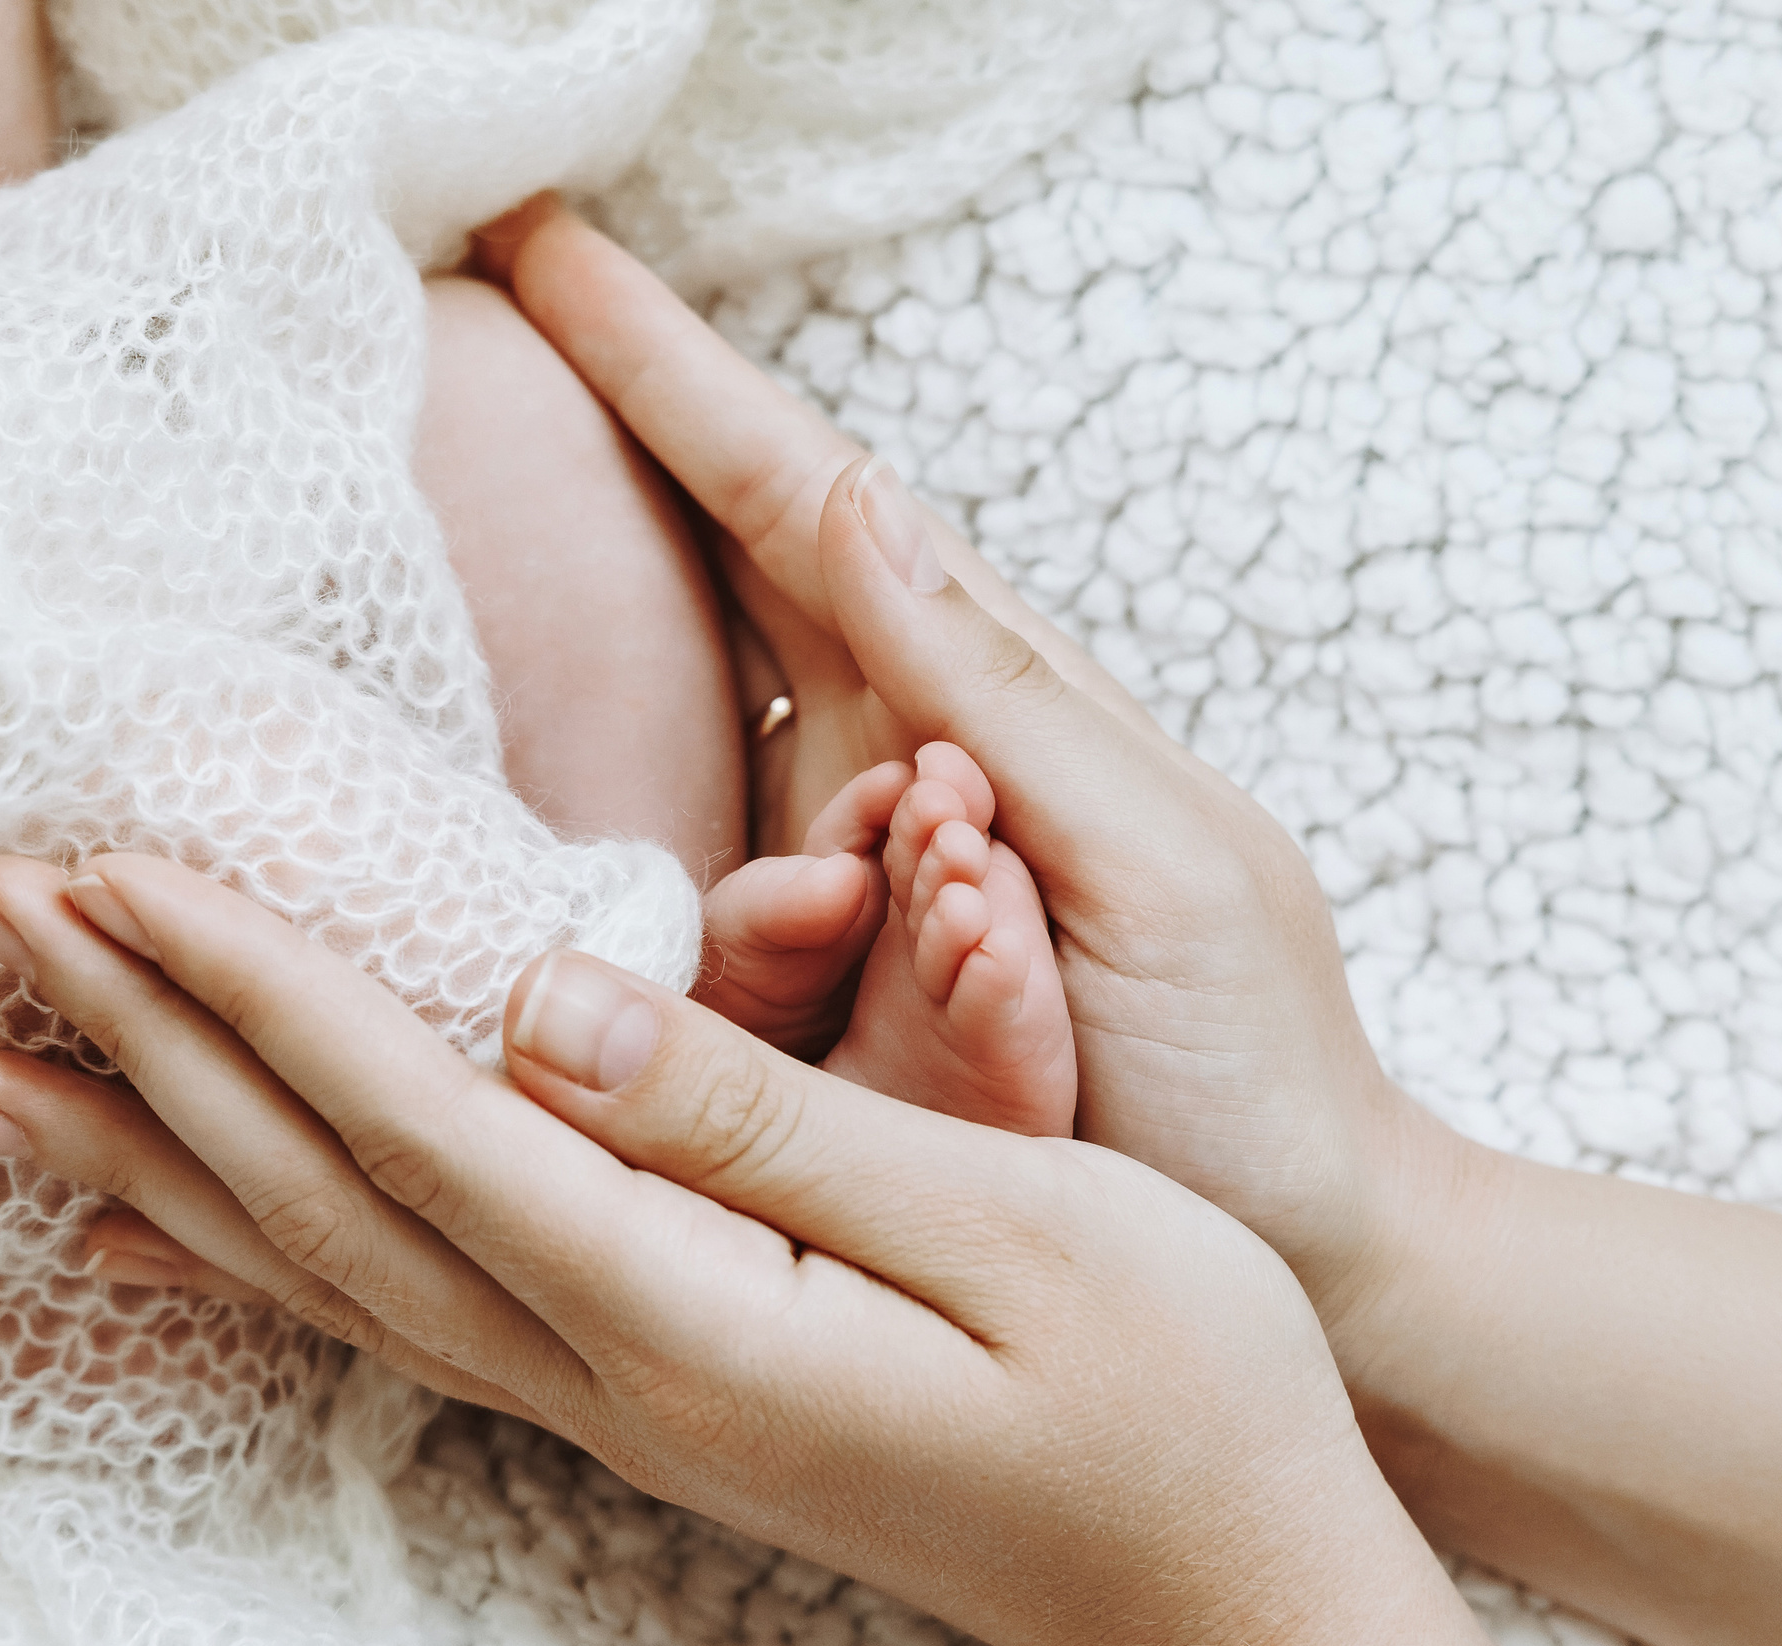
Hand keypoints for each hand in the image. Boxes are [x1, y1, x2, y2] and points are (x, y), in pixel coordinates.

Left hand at [0, 854, 1526, 1645]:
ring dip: (156, 1160)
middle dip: (148, 1044)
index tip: (113, 868)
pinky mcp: (659, 1399)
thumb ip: (762, 1119)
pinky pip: (401, 1322)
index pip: (421, 1122)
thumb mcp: (1013, 1220)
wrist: (1236, 1590)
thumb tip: (543, 999)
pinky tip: (184, 1240)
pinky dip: (262, 1264)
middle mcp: (620, 1371)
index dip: (258, 988)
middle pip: (324, 1197)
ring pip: (329, 1270)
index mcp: (698, 1310)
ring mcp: (628, 1403)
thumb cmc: (1184, 1392)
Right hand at [472, 199, 1455, 1338]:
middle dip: (608, 473)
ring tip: (993, 956)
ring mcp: (844, 896)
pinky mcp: (817, 1023)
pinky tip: (930, 996)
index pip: (801, 499)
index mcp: (979, 696)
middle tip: (476, 330)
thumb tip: (858, 495)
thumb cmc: (1254, 1056)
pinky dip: (795, 974)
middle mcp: (888, 771)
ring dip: (791, 896)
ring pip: (712, 819)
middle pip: (718, 593)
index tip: (542, 247)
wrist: (1305, 1262)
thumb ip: (994, 684)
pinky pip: (747, 973)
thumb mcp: (1155, 851)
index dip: (672, 376)